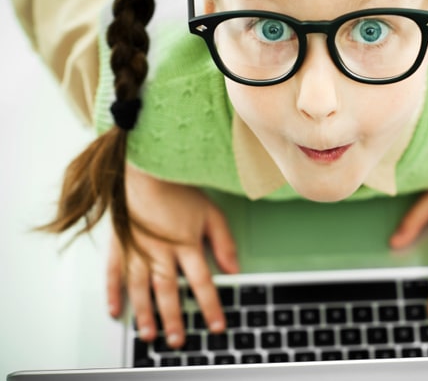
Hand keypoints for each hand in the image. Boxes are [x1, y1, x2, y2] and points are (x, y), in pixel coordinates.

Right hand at [107, 164, 238, 348]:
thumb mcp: (210, 212)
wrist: (145, 167)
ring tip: (149, 334)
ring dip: (145, 314)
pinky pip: (113, 273)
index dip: (210, 306)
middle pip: (169, 291)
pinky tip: (115, 310)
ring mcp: (137, 249)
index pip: (201, 282)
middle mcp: (160, 251)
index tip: (216, 325)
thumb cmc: (177, 187)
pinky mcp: (118, 244)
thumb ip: (224, 242)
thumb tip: (234, 269)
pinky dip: (113, 293)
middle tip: (178, 340)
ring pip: (141, 288)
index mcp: (185, 244)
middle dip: (175, 319)